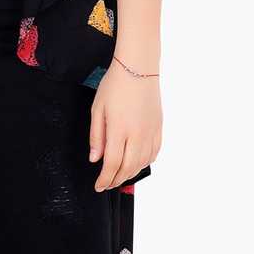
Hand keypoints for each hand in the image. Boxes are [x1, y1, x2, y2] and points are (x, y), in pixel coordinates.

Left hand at [88, 61, 161, 190]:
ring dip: (130, 173)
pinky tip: (136, 163)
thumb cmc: (115, 85)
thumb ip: (96, 136)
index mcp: (119, 129)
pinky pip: (154, 153)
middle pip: (128, 168)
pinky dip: (144, 163)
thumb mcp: (97, 109)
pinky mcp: (159, 128)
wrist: (138, 68)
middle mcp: (137, 134)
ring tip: (119, 176)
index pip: (112, 164)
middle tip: (107, 184)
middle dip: (116, 180)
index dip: (105, 179)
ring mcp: (150, 132)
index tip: (98, 186)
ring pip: (142, 163)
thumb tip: (95, 159)